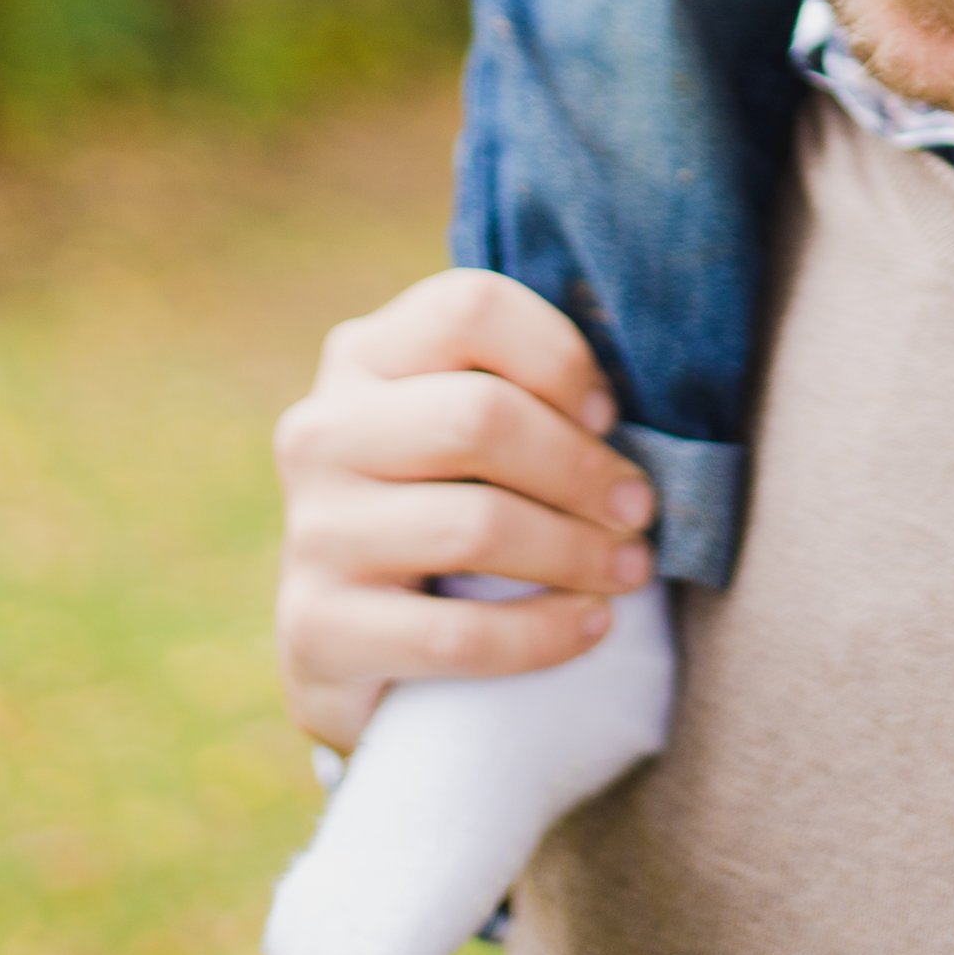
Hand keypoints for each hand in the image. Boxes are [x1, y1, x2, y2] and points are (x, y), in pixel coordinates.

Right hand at [273, 269, 659, 754]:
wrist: (352, 645)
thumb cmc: (444, 503)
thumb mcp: (463, 428)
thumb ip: (520, 389)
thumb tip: (623, 405)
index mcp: (364, 356)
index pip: (471, 309)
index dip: (559, 356)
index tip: (609, 415)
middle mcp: (322, 430)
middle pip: (480, 417)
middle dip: (581, 467)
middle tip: (640, 509)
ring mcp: (313, 532)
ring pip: (475, 526)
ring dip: (576, 551)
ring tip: (631, 568)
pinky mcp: (318, 631)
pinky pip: (457, 635)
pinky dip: (543, 634)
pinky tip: (592, 626)